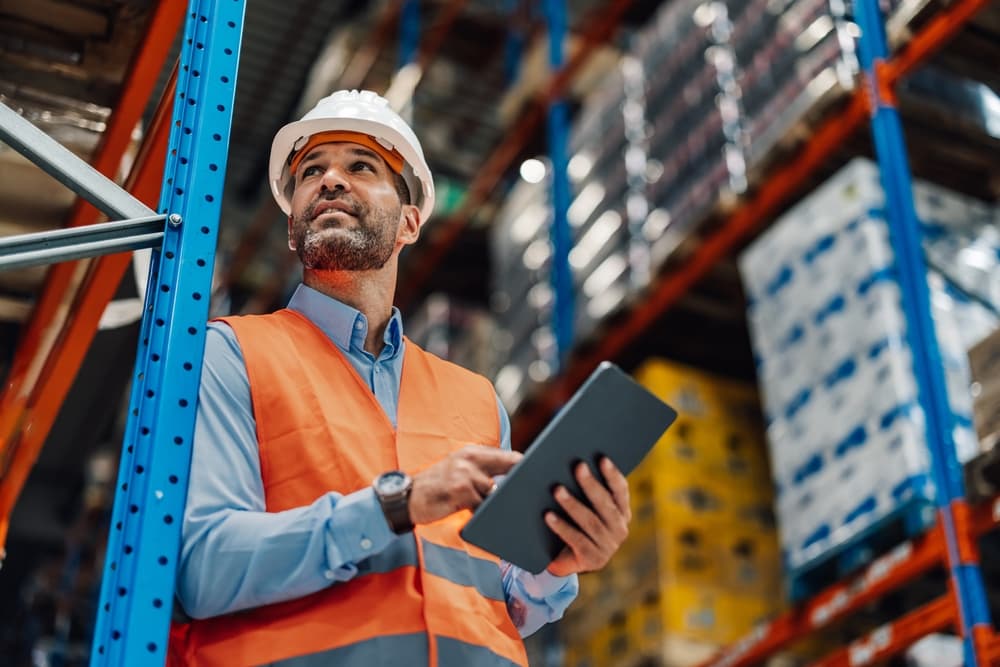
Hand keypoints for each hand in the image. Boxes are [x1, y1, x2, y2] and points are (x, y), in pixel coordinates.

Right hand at [409, 445, 521, 524]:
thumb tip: (512, 480)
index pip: (509, 457)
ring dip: (496, 505)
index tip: (540, 476)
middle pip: (509, 470)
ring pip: (495, 493)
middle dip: (519, 484)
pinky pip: (481, 507)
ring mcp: (466, 474)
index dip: (525, 467)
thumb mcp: (458, 469)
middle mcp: (471, 459)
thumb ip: (482, 470)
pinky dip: (483, 514)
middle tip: (530, 496)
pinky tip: (479, 517)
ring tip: (496, 512)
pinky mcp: (461, 491)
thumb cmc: (436, 486)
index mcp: (473, 452)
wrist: (406, 497)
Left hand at [545, 457, 630, 576]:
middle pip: (605, 504)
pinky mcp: (592, 559)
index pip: (620, 491)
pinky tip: (548, 516)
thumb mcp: (581, 503)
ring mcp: (608, 547)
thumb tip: (557, 461)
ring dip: (573, 504)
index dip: (612, 475)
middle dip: (591, 484)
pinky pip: (576, 540)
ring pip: (590, 522)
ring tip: (557, 490)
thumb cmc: (572, 522)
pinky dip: (562, 527)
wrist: (564, 559)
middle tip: (578, 467)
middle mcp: (619, 530)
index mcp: (621, 512)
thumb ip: (579, 483)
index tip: (602, 459)